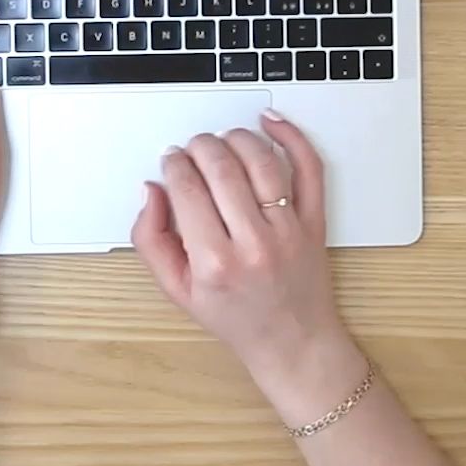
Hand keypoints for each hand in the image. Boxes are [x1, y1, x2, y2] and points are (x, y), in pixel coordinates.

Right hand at [129, 111, 361, 417]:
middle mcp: (253, 243)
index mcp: (214, 262)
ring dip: (236, 138)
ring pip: (261, 161)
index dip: (173, 164)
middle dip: (199, 146)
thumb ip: (151, 239)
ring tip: (222, 141)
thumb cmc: (236, 318)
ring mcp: (288, 230)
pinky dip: (292, 137)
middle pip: (220, 167)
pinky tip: (271, 123)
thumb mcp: (177, 290)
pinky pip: (309, 168)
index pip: (186, 188)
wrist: (293, 342)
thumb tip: (151, 190)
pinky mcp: (314, 221)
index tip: (171, 161)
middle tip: (192, 149)